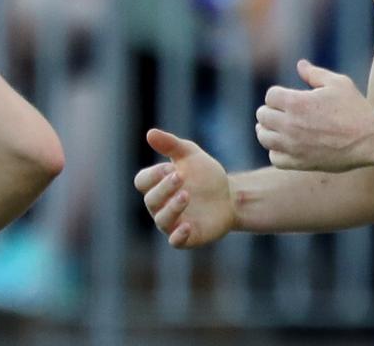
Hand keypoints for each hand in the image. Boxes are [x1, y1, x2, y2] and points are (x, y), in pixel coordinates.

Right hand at [134, 129, 235, 248]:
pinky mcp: (188, 237)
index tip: (171, 167)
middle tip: (180, 177)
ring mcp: (173, 222)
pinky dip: (179, 235)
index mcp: (157, 185)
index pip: (142, 181)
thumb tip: (150, 133)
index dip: (153, 175)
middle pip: (151, 200)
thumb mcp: (190, 155)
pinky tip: (187, 226)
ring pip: (162, 220)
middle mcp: (160, 206)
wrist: (230, 195)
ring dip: (172, 208)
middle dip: (164, 188)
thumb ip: (171, 145)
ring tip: (186, 195)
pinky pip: (176, 241)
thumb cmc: (205, 175)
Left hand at [255, 60, 373, 172]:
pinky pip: (275, 158)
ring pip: (263, 137)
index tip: (287, 97)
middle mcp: (290, 124)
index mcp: (296, 102)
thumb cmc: (355, 108)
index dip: (278, 94)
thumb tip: (300, 65)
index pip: (270, 96)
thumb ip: (315, 73)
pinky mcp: (300, 162)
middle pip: (262, 115)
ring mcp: (293, 145)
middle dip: (271, 110)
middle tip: (281, 111)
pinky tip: (285, 146)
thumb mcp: (337, 83)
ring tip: (277, 128)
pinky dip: (276, 151)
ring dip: (268, 130)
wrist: (369, 139)